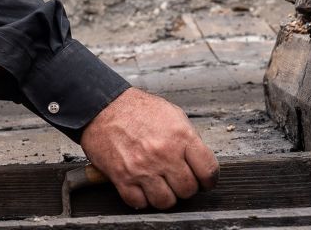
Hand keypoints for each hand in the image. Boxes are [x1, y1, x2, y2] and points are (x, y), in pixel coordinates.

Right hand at [80, 88, 218, 209]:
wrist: (102, 106)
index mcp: (180, 136)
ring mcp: (143, 168)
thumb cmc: (135, 108)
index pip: (208, 171)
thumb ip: (188, 138)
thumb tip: (199, 159)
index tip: (203, 181)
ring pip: (166, 201)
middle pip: (188, 190)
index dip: (208, 180)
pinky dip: (142, 199)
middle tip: (177, 180)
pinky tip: (142, 187)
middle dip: (185, 187)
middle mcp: (164, 154)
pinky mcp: (122, 177)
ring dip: (165, 196)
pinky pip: (139, 203)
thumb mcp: (171, 114)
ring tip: (160, 185)